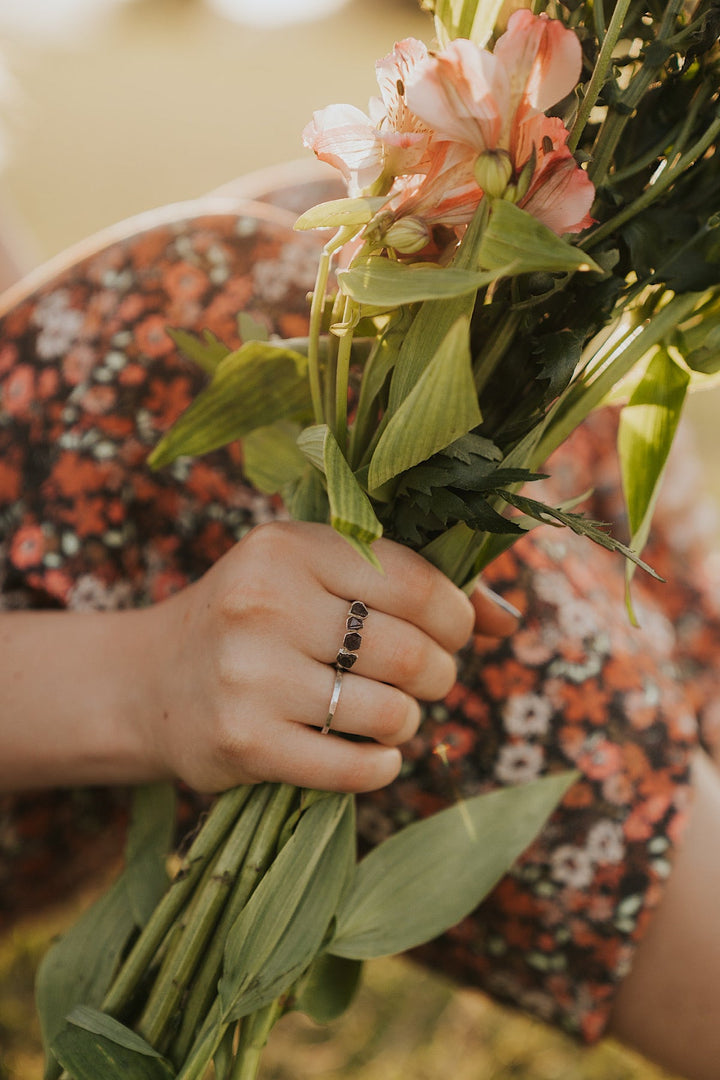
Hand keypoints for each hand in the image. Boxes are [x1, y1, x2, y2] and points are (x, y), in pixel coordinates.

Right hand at [146, 521, 518, 793]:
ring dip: (408, 722)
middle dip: (439, 674)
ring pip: (387, 711)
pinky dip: (382, 767)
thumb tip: (509, 619)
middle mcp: (264, 603)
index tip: (453, 633)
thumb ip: (410, 586)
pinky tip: (376, 756)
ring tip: (392, 716)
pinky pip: (353, 767)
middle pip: (408, 650)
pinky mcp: (244, 742)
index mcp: (289, 548)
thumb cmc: (256, 622)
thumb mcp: (315, 578)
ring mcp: (250, 675)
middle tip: (429, 680)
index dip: (455, 615)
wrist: (151, 681)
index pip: (411, 581)